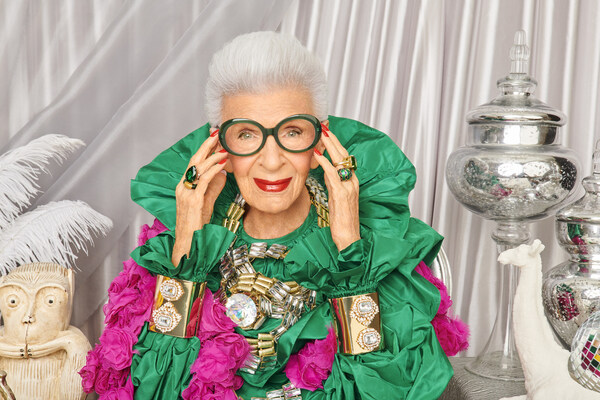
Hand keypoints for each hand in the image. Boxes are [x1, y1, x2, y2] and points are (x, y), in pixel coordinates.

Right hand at [172, 130, 227, 264]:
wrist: (189, 243)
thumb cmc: (196, 225)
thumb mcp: (207, 202)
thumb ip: (213, 187)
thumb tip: (222, 172)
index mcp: (184, 186)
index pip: (194, 163)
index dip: (203, 149)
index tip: (214, 137)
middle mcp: (182, 187)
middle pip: (194, 160)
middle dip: (206, 145)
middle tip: (217, 132)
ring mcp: (186, 193)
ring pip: (198, 168)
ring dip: (212, 155)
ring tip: (224, 146)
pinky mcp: (193, 200)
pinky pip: (204, 180)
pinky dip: (213, 170)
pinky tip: (222, 164)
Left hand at [312, 125, 360, 250]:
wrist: (348, 237)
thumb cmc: (342, 220)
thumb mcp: (335, 196)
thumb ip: (331, 182)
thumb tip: (324, 169)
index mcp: (351, 181)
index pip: (344, 157)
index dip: (335, 144)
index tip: (327, 132)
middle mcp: (352, 181)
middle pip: (344, 154)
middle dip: (333, 139)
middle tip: (324, 126)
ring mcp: (349, 187)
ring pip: (340, 161)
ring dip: (330, 146)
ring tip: (321, 134)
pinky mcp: (342, 194)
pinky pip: (333, 174)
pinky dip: (324, 163)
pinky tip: (317, 155)